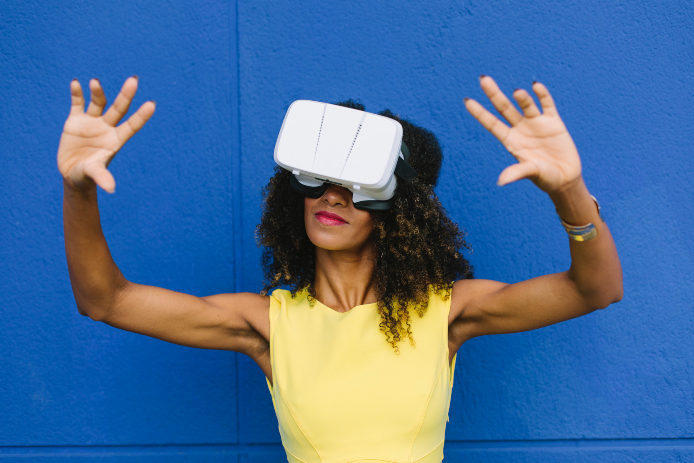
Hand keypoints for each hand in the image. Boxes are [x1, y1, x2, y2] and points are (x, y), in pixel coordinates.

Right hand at [57, 77, 154, 192]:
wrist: (72, 173)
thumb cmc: (88, 175)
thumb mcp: (94, 174)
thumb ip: (102, 177)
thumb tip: (111, 189)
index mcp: (116, 140)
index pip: (132, 126)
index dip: (141, 116)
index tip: (152, 104)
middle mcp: (107, 128)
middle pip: (119, 109)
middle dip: (126, 95)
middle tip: (134, 80)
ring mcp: (92, 122)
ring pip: (98, 102)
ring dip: (97, 92)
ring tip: (94, 82)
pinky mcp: (76, 120)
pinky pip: (77, 103)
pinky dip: (77, 93)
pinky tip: (76, 83)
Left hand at [464, 76, 581, 193]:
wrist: (565, 179)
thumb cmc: (544, 178)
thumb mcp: (530, 173)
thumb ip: (517, 173)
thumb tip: (501, 181)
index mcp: (510, 141)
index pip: (491, 124)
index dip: (479, 113)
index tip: (466, 101)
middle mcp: (520, 129)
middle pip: (504, 108)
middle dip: (494, 94)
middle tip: (483, 79)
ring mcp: (536, 123)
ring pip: (525, 105)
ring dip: (521, 98)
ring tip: (517, 92)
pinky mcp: (553, 122)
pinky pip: (546, 104)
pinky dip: (542, 95)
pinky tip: (536, 86)